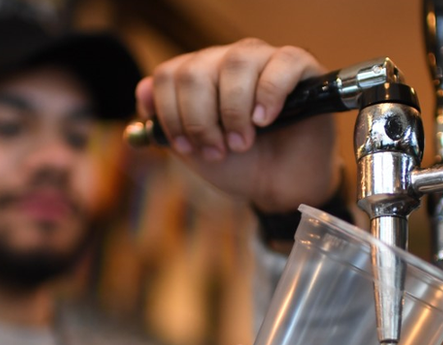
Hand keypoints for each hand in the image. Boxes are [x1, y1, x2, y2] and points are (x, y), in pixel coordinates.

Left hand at [136, 39, 340, 213]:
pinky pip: (281, 64)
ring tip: (243, 143)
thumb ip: (167, 125)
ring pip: (236, 63)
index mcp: (200, 76)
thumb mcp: (195, 151)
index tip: (185, 146)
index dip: (171, 114)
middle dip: (201, 119)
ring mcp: (264, 60)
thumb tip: (142, 94)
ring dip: (233, 112)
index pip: (169, 74)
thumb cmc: (241, 166)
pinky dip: (269, 95)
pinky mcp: (300, 68)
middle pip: (197, 70)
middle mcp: (228, 61)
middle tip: (217, 149)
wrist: (281, 187)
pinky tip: (265, 120)